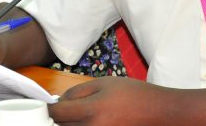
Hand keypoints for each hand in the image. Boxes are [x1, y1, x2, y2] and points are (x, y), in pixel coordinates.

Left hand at [49, 77, 164, 125]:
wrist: (159, 113)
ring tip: (76, 118)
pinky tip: (88, 122)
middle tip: (60, 112)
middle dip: (57, 120)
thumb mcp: (104, 83)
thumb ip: (78, 92)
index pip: (57, 114)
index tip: (46, 105)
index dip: (48, 109)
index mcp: (91, 112)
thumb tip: (58, 102)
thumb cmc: (133, 94)